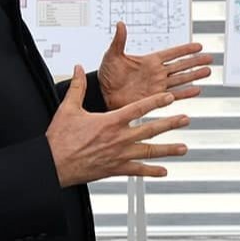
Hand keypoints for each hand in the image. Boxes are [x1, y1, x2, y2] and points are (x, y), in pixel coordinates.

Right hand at [46, 65, 190, 186]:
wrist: (53, 165)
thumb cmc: (60, 139)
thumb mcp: (68, 108)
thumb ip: (77, 87)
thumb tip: (77, 69)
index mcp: (110, 121)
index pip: (139, 108)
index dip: (157, 102)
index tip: (171, 98)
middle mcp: (119, 139)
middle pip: (151, 129)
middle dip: (170, 124)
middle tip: (185, 119)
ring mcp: (119, 155)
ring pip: (149, 151)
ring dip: (168, 149)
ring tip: (183, 148)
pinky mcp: (115, 169)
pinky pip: (138, 171)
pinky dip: (152, 171)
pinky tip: (163, 171)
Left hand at [98, 21, 212, 110]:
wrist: (103, 94)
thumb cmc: (106, 74)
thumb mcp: (112, 55)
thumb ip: (119, 41)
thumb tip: (121, 24)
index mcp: (149, 61)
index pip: (171, 53)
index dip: (185, 49)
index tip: (198, 46)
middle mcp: (157, 72)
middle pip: (181, 65)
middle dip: (195, 61)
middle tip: (210, 58)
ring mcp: (157, 85)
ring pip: (181, 79)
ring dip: (194, 76)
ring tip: (207, 72)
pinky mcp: (155, 97)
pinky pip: (174, 95)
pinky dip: (185, 93)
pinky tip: (197, 90)